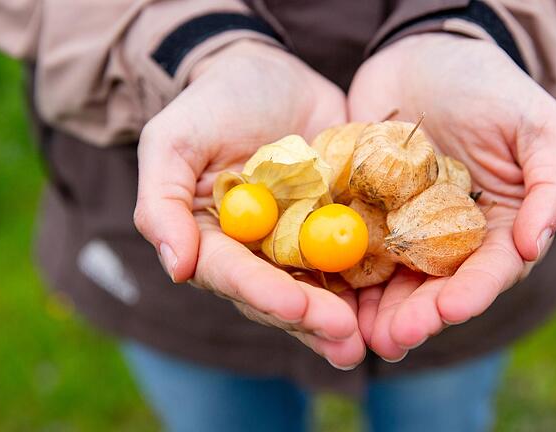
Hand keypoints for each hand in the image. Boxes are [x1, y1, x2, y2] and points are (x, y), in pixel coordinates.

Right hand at [133, 40, 364, 369]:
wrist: (269, 74)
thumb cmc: (212, 104)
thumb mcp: (174, 141)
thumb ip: (163, 202)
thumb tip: (176, 267)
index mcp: (215, 241)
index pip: (235, 276)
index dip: (263, 293)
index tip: (293, 304)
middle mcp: (258, 253)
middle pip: (281, 294)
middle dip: (311, 317)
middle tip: (345, 338)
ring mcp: (301, 243)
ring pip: (321, 288)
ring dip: (343, 317)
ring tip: (366, 340)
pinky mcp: (338, 226)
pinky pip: (357, 258)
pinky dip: (373, 283)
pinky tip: (392, 304)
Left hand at [349, 34, 555, 360]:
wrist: (422, 52)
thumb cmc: (487, 83)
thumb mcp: (534, 123)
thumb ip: (548, 183)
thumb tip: (535, 244)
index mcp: (499, 224)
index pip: (490, 268)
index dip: (473, 291)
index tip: (452, 309)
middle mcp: (452, 236)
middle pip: (437, 287)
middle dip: (418, 315)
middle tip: (395, 338)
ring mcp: (405, 229)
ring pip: (393, 281)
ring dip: (378, 313)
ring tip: (357, 336)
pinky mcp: (365, 215)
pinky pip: (354, 251)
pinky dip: (343, 277)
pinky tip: (328, 297)